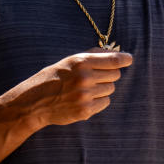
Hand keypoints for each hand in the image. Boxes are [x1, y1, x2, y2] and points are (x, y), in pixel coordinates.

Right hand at [17, 50, 133, 126]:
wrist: (34, 102)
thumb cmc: (53, 78)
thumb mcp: (69, 61)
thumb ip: (92, 55)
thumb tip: (115, 52)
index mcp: (81, 62)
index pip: (113, 60)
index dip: (124, 59)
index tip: (129, 59)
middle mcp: (85, 78)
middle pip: (115, 75)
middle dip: (109, 75)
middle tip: (96, 77)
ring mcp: (86, 96)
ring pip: (110, 89)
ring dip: (102, 88)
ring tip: (85, 89)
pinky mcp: (85, 111)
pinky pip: (105, 102)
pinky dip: (99, 101)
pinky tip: (84, 99)